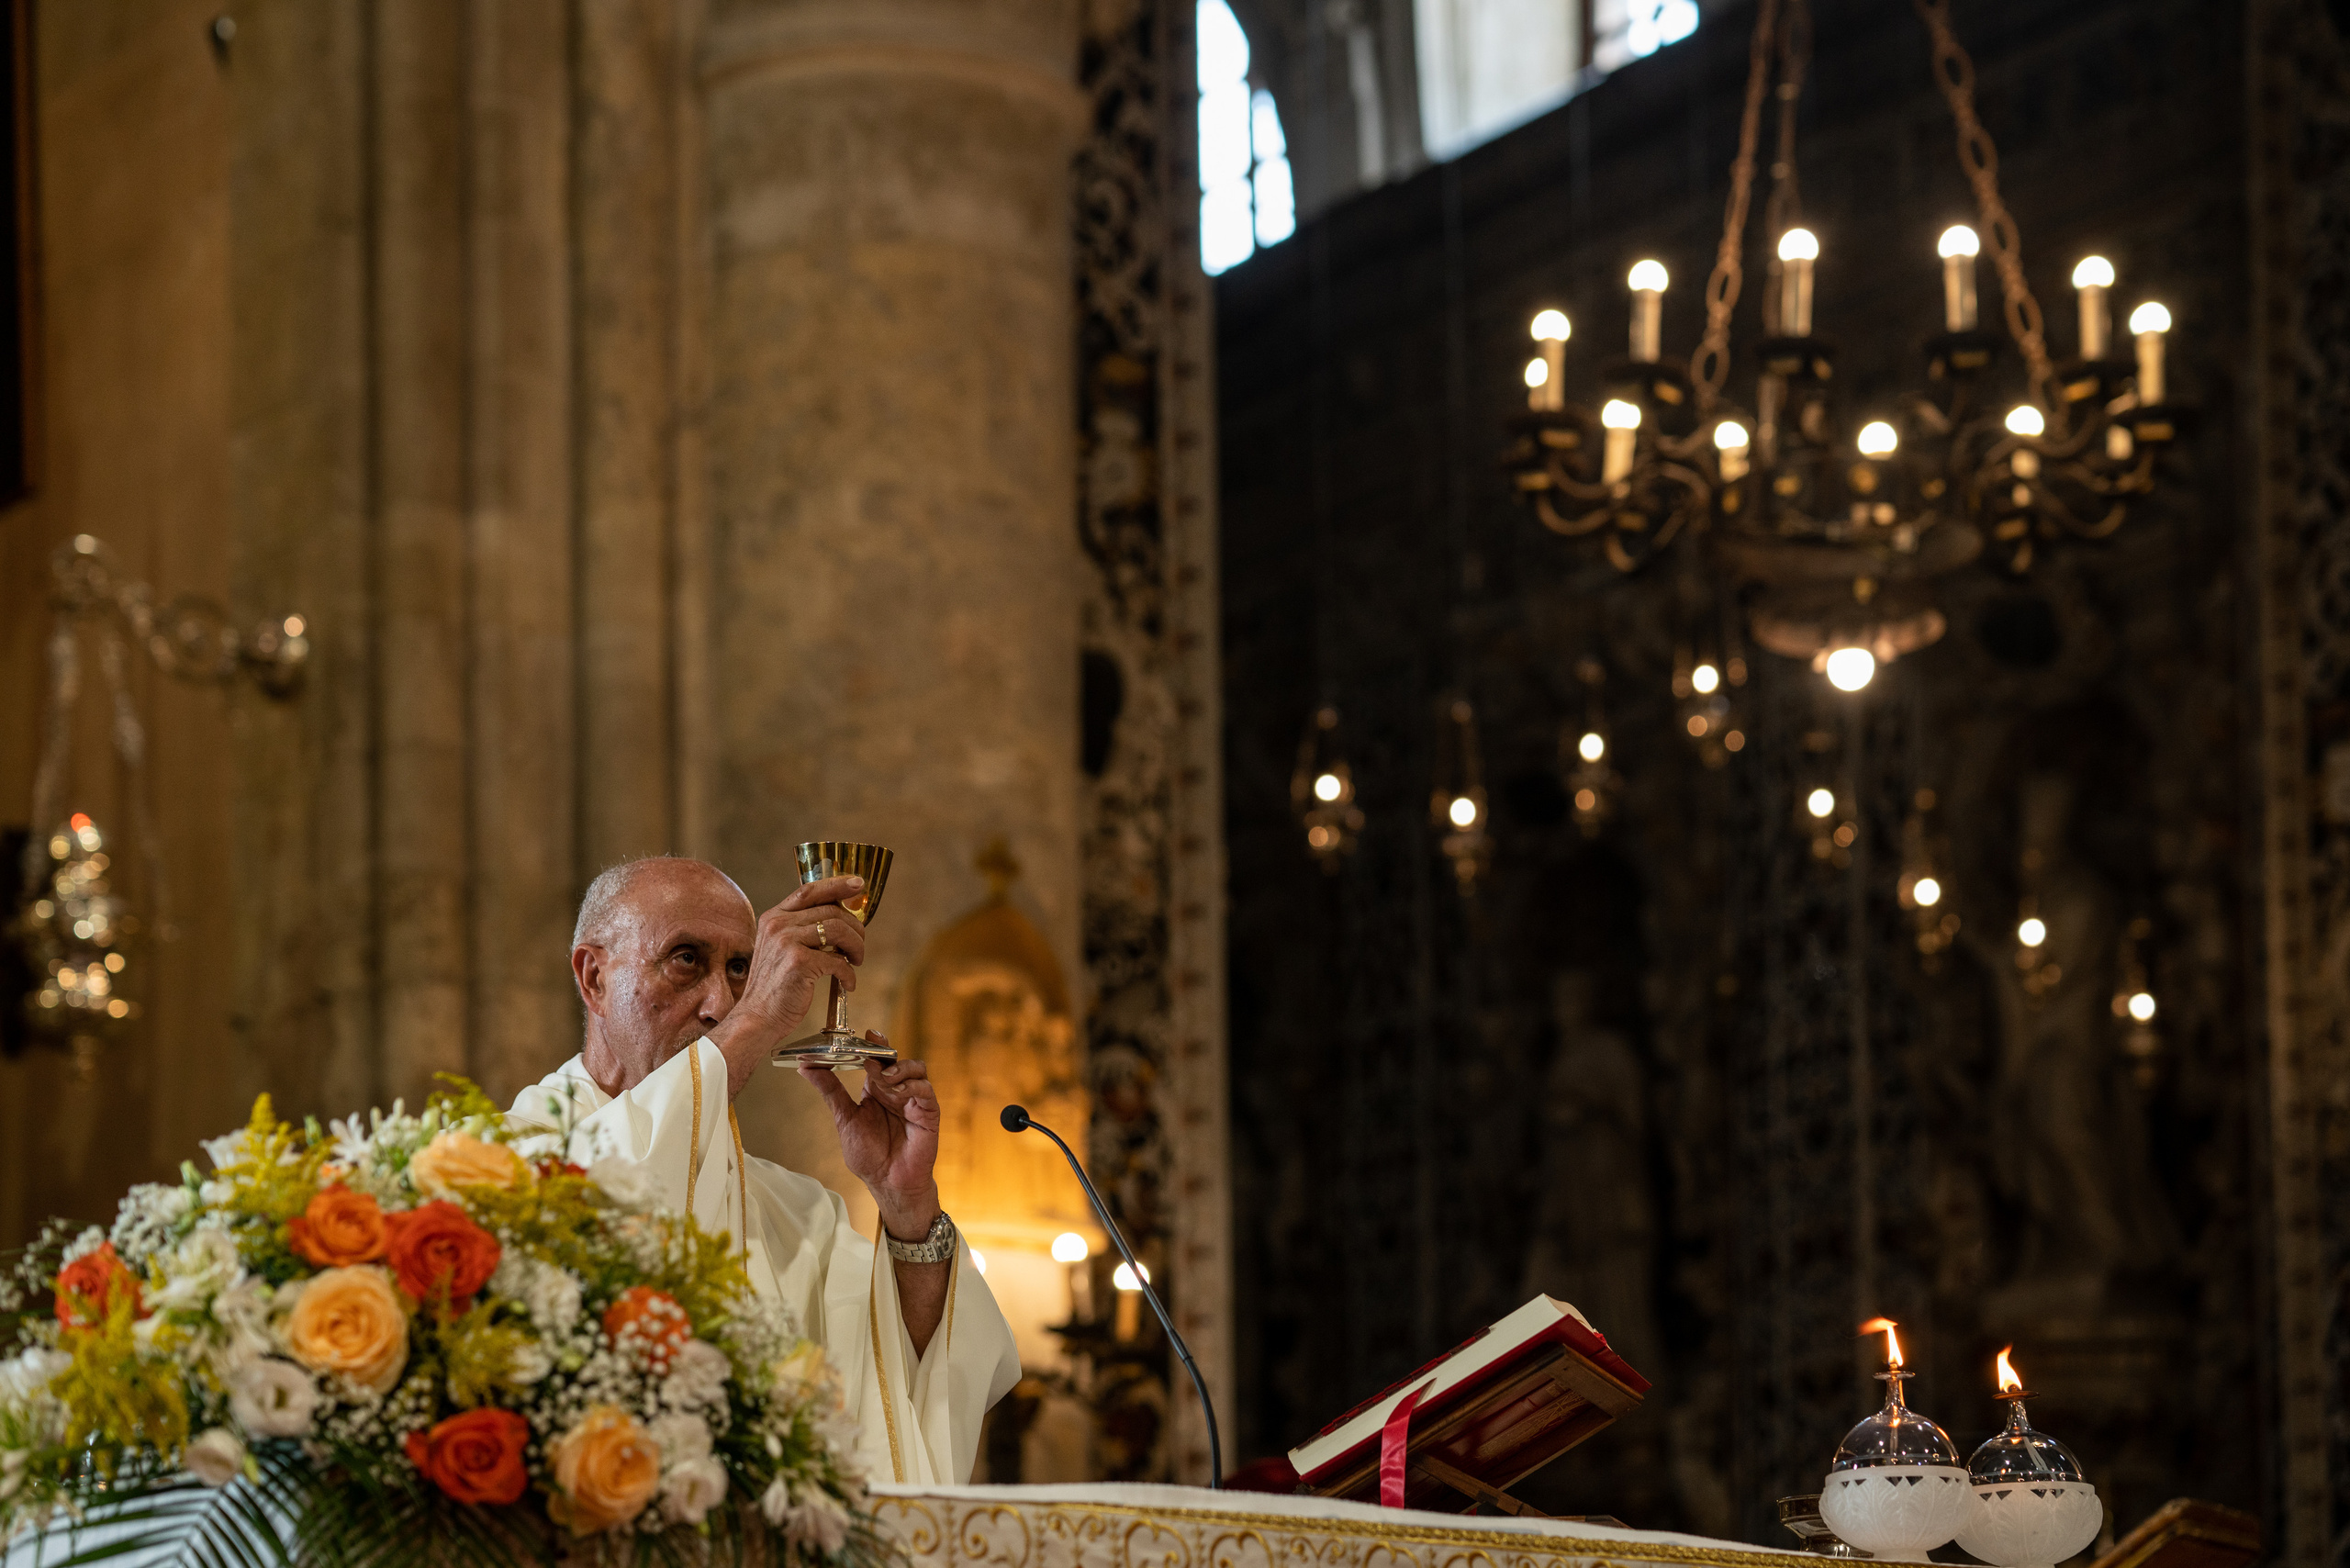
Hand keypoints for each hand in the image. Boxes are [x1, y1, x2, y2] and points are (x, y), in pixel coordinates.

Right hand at [707, 875, 869, 1092]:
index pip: (809, 890)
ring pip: (839, 931)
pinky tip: (848, 983)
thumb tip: (840, 917)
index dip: (837, 884)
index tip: (858, 885)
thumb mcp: (781, 948)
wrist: (757, 1017)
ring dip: (856, 947)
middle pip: (831, 911)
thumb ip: (802, 929)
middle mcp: (778, 925)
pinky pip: (838, 960)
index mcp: (773, 917)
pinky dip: (849, 973)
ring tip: (857, 961)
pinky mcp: (799, 962)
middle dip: (855, 928)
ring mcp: (787, 942)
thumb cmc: (775, 987)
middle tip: (860, 946)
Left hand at [799, 1042, 940, 1241]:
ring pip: (916, 1068)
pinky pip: (925, 1089)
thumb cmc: (869, 1155)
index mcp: (877, 1090)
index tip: (867, 1033)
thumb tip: (805, 1067)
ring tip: (884, 1078)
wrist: (888, 1182)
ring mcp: (914, 1099)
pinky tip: (898, 1092)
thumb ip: (830, 1091)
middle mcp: (897, 1090)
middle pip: (897, 1058)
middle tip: (872, 1053)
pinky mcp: (928, 1111)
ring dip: (900, 1069)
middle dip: (886, 1052)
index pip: (878, 1059)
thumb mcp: (844, 1118)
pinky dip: (912, 1086)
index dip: (875, 1044)